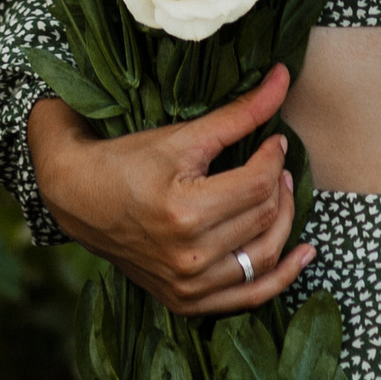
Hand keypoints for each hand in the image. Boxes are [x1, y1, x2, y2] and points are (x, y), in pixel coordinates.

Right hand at [27, 64, 313, 315]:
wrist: (79, 198)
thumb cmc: (128, 160)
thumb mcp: (183, 135)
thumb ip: (239, 113)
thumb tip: (283, 77)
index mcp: (185, 211)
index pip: (258, 184)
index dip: (274, 157)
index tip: (274, 141)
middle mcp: (189, 257)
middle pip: (264, 218)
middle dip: (279, 186)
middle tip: (276, 165)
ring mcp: (188, 286)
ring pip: (264, 257)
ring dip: (285, 224)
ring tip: (281, 195)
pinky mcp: (186, 302)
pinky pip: (249, 297)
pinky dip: (281, 277)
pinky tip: (301, 254)